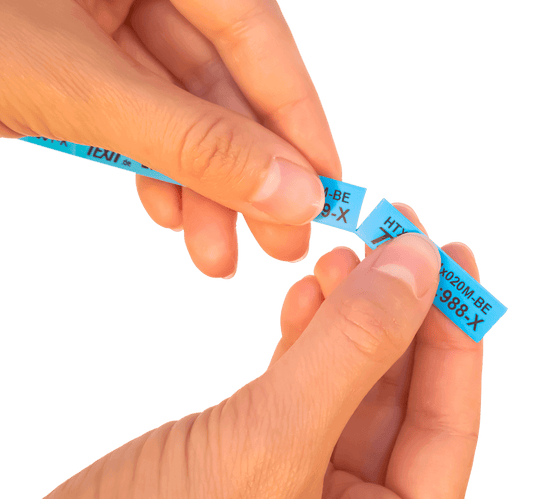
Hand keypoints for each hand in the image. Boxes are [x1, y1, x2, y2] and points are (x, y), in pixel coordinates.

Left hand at [0, 0, 340, 278]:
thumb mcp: (75, 85)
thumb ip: (192, 140)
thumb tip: (293, 192)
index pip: (259, 38)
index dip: (298, 123)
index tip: (329, 191)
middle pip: (224, 85)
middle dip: (251, 173)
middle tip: (282, 245)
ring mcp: (110, 17)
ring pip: (182, 113)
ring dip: (202, 189)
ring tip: (218, 258)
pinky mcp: (83, 58)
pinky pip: (139, 118)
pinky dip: (156, 170)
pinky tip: (170, 215)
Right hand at [0, 203, 482, 498]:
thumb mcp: (266, 450)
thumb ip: (349, 356)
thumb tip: (416, 267)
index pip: (447, 426)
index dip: (454, 334)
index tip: (448, 253)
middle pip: (401, 396)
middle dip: (399, 312)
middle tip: (398, 237)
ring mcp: (309, 487)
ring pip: (351, 381)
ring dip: (350, 314)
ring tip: (343, 256)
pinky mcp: (262, 455)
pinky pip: (304, 383)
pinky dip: (307, 333)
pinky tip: (306, 293)